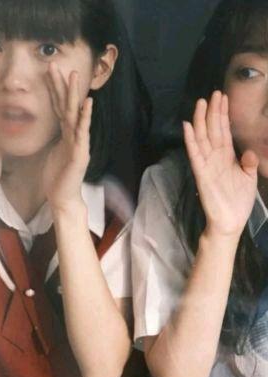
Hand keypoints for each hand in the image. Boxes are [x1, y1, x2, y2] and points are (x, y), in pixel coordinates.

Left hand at [43, 62, 92, 211]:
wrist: (62, 197)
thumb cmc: (56, 177)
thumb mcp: (51, 152)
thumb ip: (53, 138)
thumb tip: (47, 127)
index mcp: (65, 134)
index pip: (58, 108)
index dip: (53, 90)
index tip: (46, 73)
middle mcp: (73, 135)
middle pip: (66, 106)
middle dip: (61, 86)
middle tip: (54, 65)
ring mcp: (79, 143)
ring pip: (75, 115)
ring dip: (75, 95)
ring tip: (74, 77)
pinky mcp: (80, 153)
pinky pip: (82, 133)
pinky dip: (85, 118)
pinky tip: (88, 103)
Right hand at [183, 91, 257, 236]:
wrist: (230, 221)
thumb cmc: (238, 201)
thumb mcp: (249, 178)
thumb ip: (249, 163)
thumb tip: (249, 150)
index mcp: (227, 157)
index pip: (224, 131)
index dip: (223, 115)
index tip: (223, 97)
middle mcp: (215, 157)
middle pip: (213, 130)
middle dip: (213, 112)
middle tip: (213, 93)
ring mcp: (207, 164)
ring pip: (203, 138)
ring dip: (201, 120)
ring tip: (201, 103)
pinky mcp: (202, 173)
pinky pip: (195, 154)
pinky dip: (191, 141)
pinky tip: (188, 127)